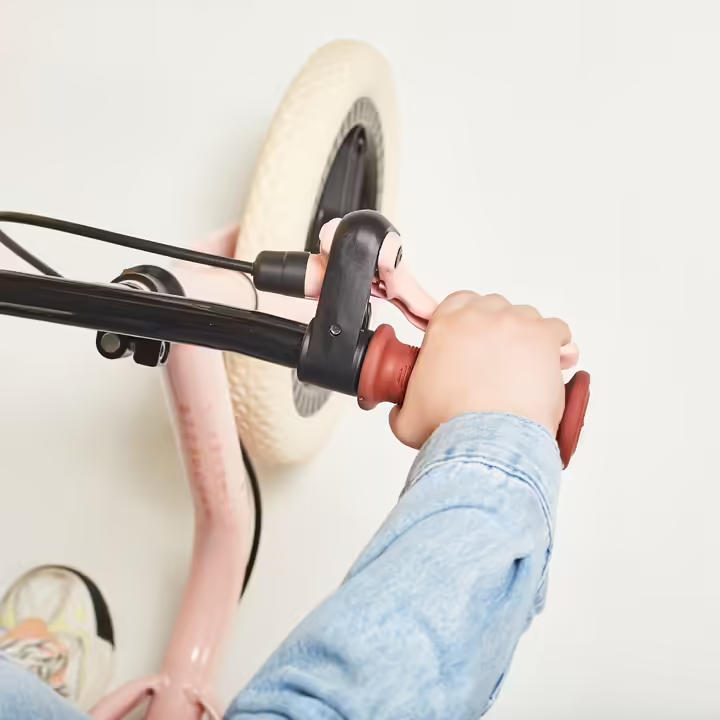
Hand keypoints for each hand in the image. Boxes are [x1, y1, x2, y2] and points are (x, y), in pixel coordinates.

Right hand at [389, 291, 571, 448]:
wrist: (483, 439)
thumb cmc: (451, 425)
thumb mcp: (407, 416)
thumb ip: (403, 407)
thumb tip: (402, 411)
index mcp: (445, 325)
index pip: (458, 303)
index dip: (467, 320)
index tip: (471, 337)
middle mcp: (480, 317)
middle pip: (493, 308)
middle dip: (496, 329)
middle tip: (496, 357)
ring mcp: (514, 324)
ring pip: (525, 317)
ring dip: (525, 336)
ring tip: (524, 365)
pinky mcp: (543, 337)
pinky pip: (557, 329)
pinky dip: (556, 345)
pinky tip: (550, 363)